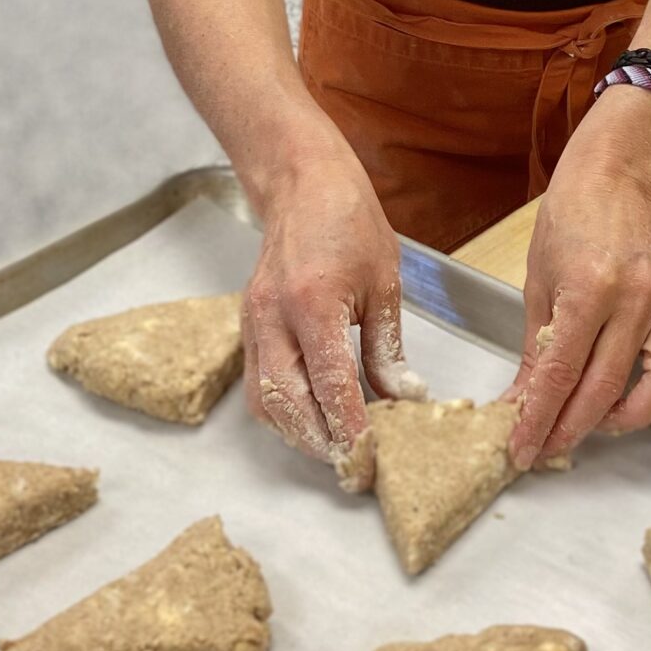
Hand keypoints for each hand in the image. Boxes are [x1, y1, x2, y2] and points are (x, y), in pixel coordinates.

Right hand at [241, 137, 425, 478]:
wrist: (302, 184)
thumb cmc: (349, 222)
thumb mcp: (385, 283)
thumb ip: (387, 348)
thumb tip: (402, 398)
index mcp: (312, 303)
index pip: (330, 384)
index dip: (351, 427)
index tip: (370, 457)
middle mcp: (273, 317)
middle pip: (288, 403)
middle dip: (320, 441)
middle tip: (353, 466)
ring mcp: (253, 321)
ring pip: (265, 400)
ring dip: (298, 432)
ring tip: (335, 448)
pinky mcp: (247, 324)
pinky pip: (257, 383)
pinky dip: (282, 410)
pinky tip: (311, 418)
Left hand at [505, 93, 650, 468]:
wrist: (614, 179)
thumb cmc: (569, 222)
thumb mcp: (538, 283)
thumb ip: (535, 348)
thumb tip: (521, 402)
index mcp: (589, 290)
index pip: (561, 373)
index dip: (539, 418)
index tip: (522, 449)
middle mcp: (635, 300)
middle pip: (605, 387)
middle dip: (571, 428)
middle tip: (547, 448)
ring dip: (630, 414)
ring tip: (599, 420)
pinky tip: (644, 390)